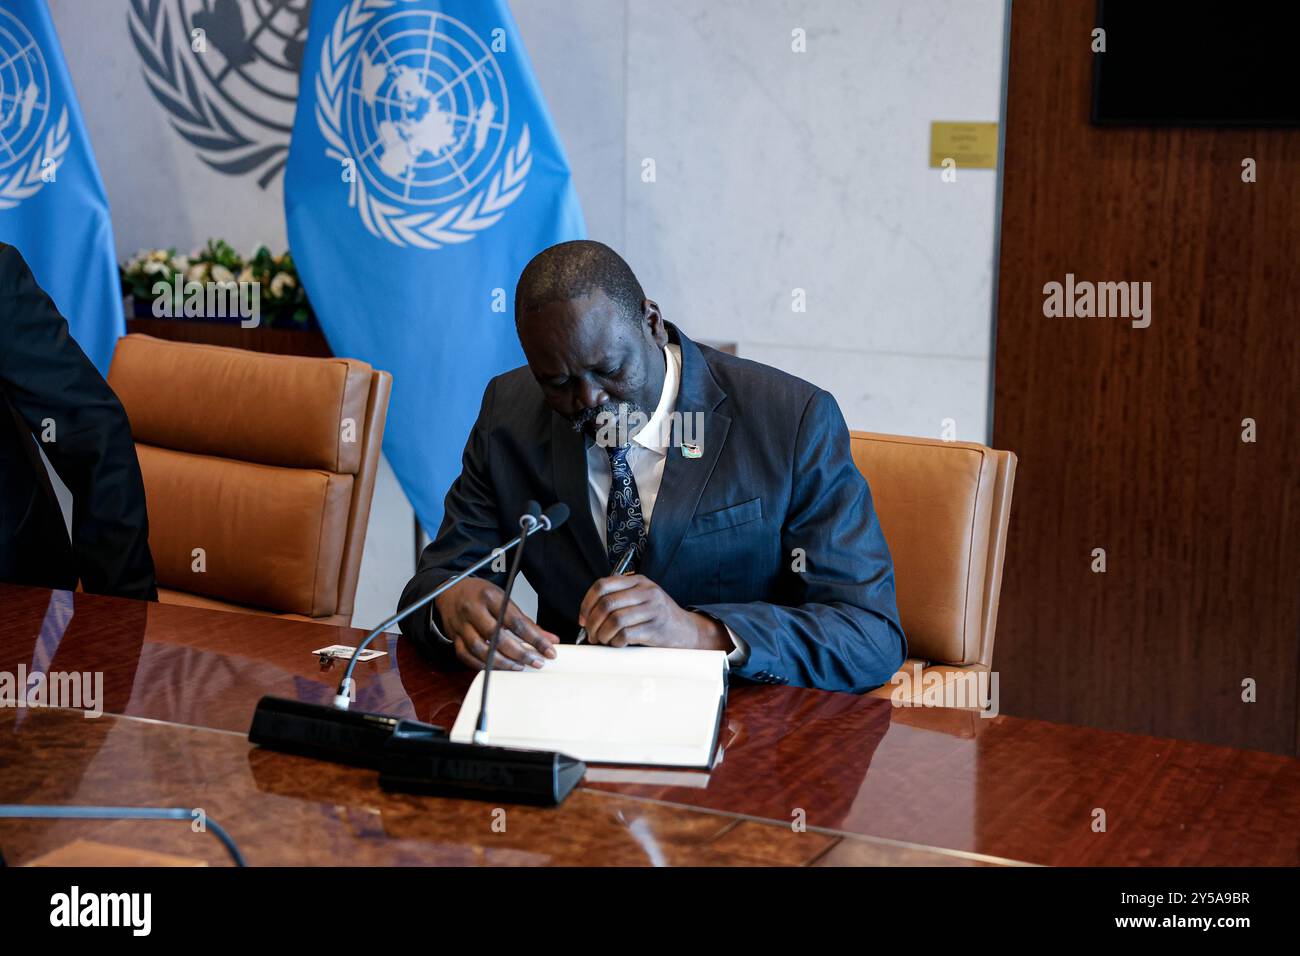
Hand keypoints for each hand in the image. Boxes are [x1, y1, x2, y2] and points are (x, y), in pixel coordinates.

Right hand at [434, 577, 558, 670]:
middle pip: (497, 637)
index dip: (535, 639)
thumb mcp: (504, 599)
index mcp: (490, 597)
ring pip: (480, 649)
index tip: (549, 650)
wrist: (450, 591)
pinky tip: (495, 667)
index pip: (516, 622)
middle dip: (520, 653)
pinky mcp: (454, 637)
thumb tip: (550, 639)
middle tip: (535, 662)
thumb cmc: (480, 594)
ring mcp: (461, 624)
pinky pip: (466, 656)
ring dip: (501, 662)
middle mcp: (474, 610)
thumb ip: (526, 621)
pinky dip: (481, 665)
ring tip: (517, 666)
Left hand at [578, 574, 731, 650]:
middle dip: (592, 623)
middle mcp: (646, 592)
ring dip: (603, 634)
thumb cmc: (657, 616)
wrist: (686, 630)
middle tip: (591, 634)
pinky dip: (616, 642)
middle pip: (606, 604)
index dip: (587, 603)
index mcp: (638, 581)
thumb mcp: (641, 598)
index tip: (582, 618)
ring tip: (603, 640)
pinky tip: (617, 644)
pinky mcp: (655, 628)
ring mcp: (652, 609)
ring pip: (614, 620)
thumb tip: (587, 615)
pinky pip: (626, 635)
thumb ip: (619, 598)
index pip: (603, 584)